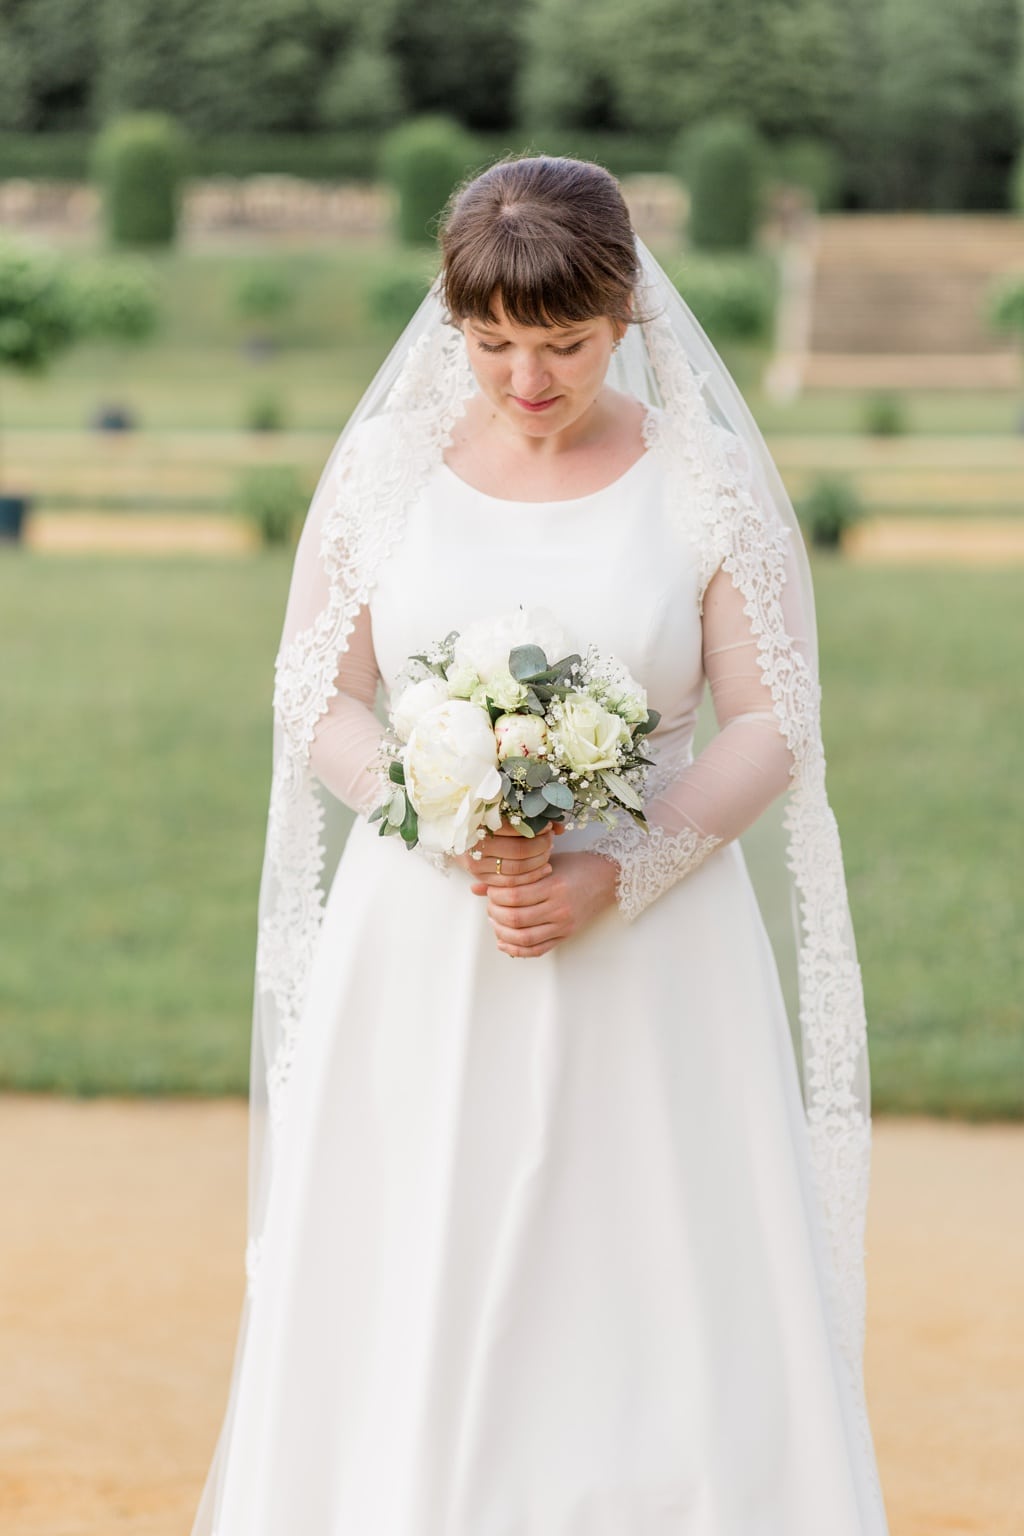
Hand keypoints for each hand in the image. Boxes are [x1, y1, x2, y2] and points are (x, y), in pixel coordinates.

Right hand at [453, 820, 559, 888]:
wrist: (455, 833)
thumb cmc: (484, 818)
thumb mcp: (502, 811)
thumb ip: (530, 817)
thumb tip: (559, 827)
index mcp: (478, 822)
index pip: (514, 828)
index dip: (536, 828)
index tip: (548, 826)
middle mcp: (475, 845)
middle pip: (518, 851)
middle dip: (540, 846)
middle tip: (550, 839)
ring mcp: (476, 864)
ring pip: (516, 869)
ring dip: (538, 861)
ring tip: (548, 851)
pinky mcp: (481, 877)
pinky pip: (512, 883)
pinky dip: (532, 876)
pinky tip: (544, 868)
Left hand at [477, 851, 618, 958]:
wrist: (608, 878)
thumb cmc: (576, 865)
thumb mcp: (545, 863)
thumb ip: (513, 876)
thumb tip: (476, 887)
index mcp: (554, 886)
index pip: (513, 896)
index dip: (495, 896)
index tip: (491, 891)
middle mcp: (559, 908)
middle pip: (515, 918)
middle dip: (495, 914)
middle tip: (490, 906)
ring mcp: (563, 925)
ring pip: (523, 938)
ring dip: (502, 932)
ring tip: (495, 922)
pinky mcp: (565, 936)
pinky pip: (536, 950)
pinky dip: (516, 950)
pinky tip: (504, 942)